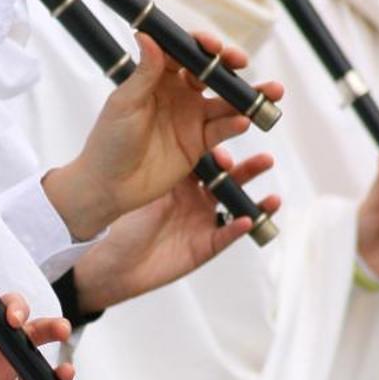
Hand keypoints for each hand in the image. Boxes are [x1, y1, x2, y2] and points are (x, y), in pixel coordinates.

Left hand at [40, 32, 283, 240]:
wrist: (109, 186)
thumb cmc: (109, 142)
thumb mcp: (125, 104)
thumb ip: (144, 72)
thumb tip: (147, 35)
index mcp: (157, 77)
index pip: (185, 52)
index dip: (201, 45)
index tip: (213, 46)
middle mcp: (178, 93)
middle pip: (211, 72)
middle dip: (230, 65)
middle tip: (241, 62)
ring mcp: (191, 118)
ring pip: (226, 101)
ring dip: (248, 95)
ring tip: (271, 91)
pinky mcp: (199, 143)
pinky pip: (223, 129)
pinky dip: (235, 124)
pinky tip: (243, 121)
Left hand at [70, 147, 278, 315]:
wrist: (107, 262)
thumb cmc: (118, 217)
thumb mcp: (140, 180)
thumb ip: (162, 151)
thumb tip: (174, 117)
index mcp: (178, 175)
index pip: (207, 152)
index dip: (221, 143)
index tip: (230, 127)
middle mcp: (194, 196)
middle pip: (228, 176)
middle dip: (248, 165)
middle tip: (265, 156)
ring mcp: (201, 221)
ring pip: (234, 202)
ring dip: (252, 192)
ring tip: (270, 184)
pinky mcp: (204, 246)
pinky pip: (226, 236)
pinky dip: (237, 228)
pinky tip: (246, 219)